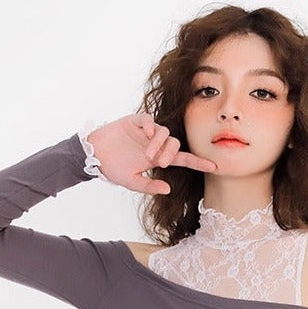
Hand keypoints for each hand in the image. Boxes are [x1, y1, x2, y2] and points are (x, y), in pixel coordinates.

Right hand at [86, 113, 216, 194]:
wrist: (93, 156)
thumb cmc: (112, 169)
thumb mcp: (132, 181)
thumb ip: (149, 185)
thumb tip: (168, 189)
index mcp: (156, 158)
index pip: (182, 159)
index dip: (197, 162)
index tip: (213, 166)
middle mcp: (154, 144)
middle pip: (174, 143)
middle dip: (171, 153)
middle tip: (161, 163)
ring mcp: (145, 132)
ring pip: (163, 131)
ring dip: (159, 143)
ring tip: (148, 154)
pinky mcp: (134, 122)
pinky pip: (149, 119)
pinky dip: (150, 125)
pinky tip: (146, 133)